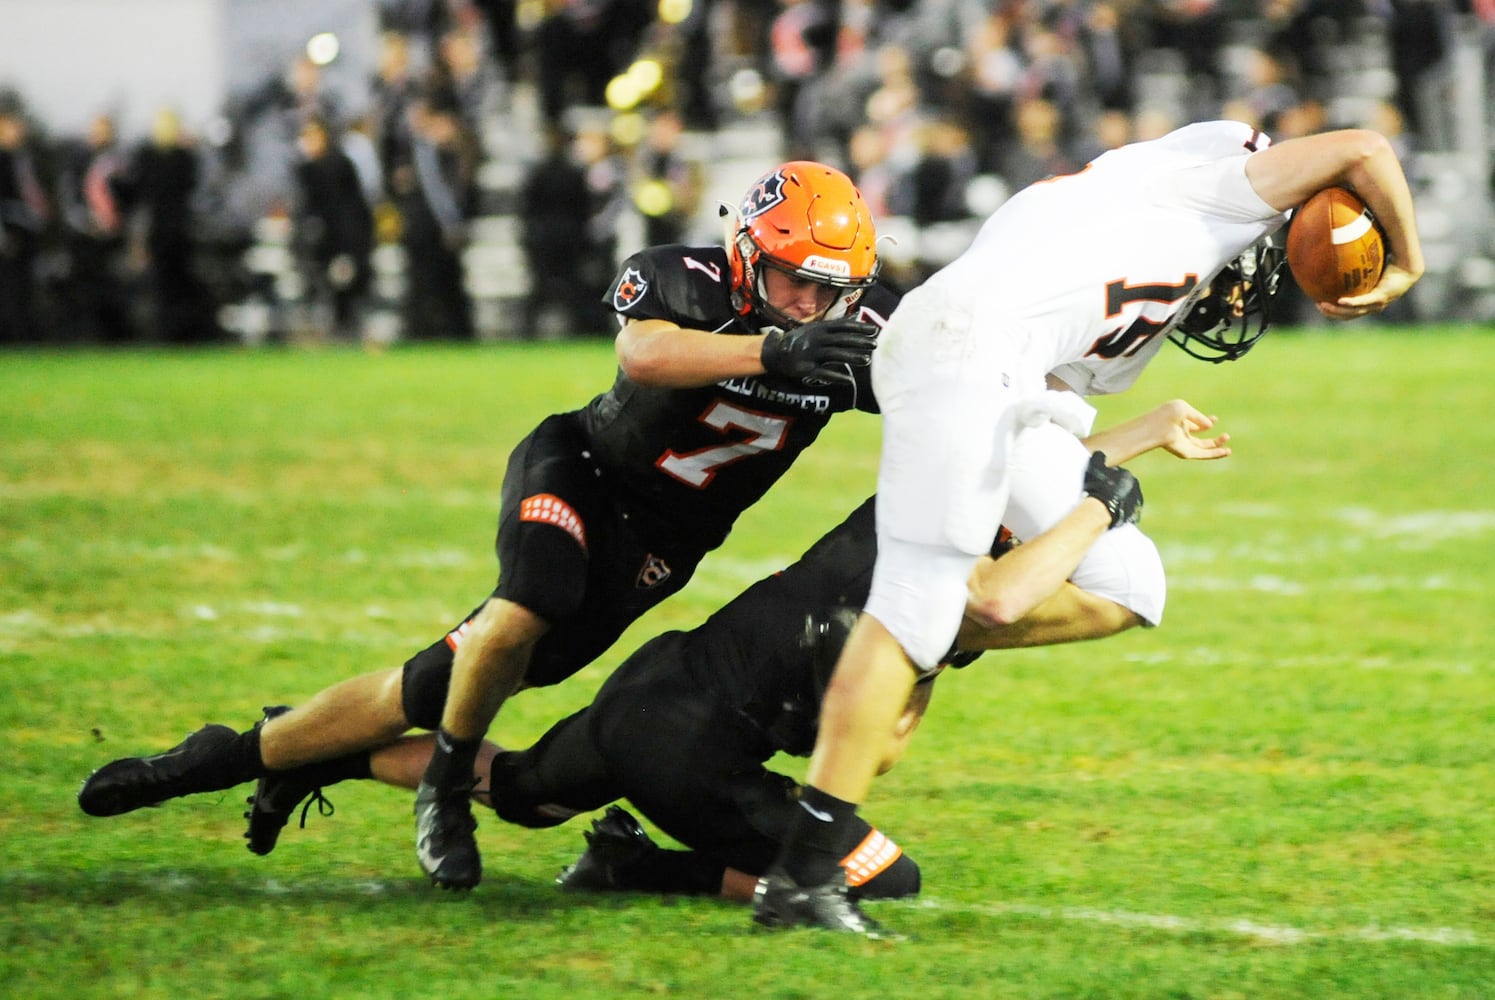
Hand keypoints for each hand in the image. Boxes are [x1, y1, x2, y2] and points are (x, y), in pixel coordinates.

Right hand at [760, 318, 877, 385]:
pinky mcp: (805, 369)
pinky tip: (849, 380)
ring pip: (834, 355)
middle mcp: (815, 339)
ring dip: (851, 357)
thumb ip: (834, 325)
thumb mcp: (815, 327)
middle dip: (859, 342)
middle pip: (841, 340)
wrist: (773, 352)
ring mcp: (810, 354)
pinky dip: (836, 376)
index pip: (842, 326)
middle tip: (875, 344)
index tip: (873, 330)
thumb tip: (856, 317)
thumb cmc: (799, 339)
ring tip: (866, 360)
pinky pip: (823, 373)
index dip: (858, 328)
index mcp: (819, 328)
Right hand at [1082, 451, 1142, 527]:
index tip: (1100, 483)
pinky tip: (1109, 514)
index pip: (1118, 475)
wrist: (1101, 510)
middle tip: (1102, 495)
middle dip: (1116, 490)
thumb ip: (1098, 458)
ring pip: (1126, 501)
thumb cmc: (1098, 487)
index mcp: (1128, 476)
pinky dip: (1120, 513)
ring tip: (1104, 506)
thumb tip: (1100, 454)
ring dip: (1118, 502)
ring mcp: (1135, 504)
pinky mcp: (1133, 517)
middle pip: (1124, 488)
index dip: (1108, 479)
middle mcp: (1135, 489)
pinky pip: (1127, 513)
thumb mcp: (1094, 467)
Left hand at [1154, 399, 1231, 459]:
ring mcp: (1184, 444)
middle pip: (1201, 439)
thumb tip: (1210, 425)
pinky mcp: (1186, 453)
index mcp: (1180, 423)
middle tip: (1226, 435)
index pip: (1195, 425)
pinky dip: (1215, 454)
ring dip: (1217, 445)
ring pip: (1204, 448)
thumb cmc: (1167, 414)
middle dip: (1214, 438)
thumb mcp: (1184, 409)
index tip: (1215, 419)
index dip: (1206, 422)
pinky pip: (1203, 454)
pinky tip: (1226, 451)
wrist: (1159, 426)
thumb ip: (1199, 417)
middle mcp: (1182, 435)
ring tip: (1227, 439)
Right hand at [1318, 262, 1420, 319]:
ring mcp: (1377, 303)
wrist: (1409, 264)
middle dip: (1332, 313)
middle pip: (1348, 314)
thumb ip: (1351, 260)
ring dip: (1338, 310)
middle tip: (1319, 305)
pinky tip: (1339, 300)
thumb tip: (1334, 248)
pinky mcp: (1382, 297)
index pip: (1347, 309)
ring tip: (1324, 305)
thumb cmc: (1389, 260)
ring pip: (1354, 311)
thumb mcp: (1365, 262)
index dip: (1333, 309)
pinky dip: (1352, 302)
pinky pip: (1363, 301)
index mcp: (1367, 300)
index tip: (1319, 303)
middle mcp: (1372, 305)